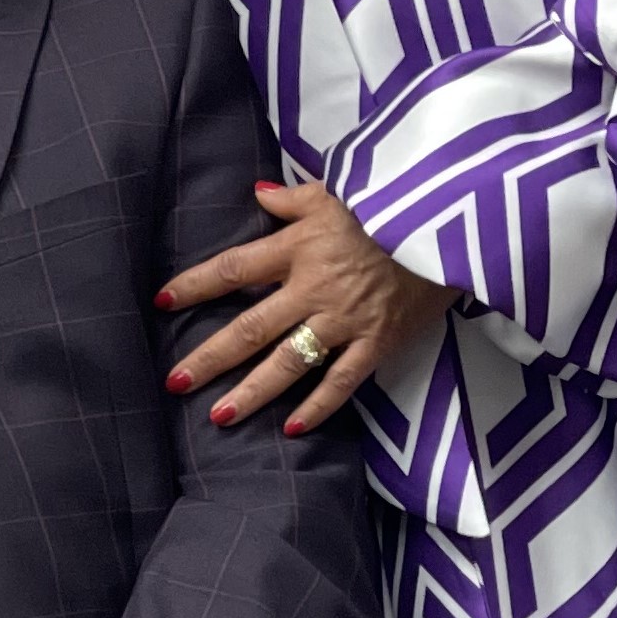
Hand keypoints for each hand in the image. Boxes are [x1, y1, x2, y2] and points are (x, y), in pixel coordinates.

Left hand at [160, 177, 455, 432]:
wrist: (455, 218)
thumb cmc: (393, 199)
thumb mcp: (338, 189)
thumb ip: (293, 199)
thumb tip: (258, 193)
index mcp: (298, 248)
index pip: (233, 270)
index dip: (195, 285)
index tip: (162, 301)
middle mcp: (314, 289)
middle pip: (250, 328)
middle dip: (209, 357)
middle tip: (175, 382)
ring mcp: (346, 320)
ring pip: (289, 362)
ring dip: (252, 392)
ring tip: (220, 415)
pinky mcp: (380, 341)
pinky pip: (344, 381)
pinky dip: (319, 407)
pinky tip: (291, 428)